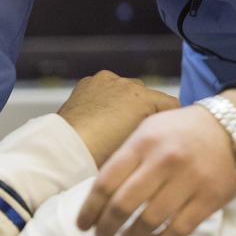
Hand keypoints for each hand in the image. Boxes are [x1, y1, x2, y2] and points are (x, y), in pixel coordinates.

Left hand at [56, 71, 180, 167]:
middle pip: (148, 96)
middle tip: (136, 133)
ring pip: (126, 91)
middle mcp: (126, 83)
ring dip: (124, 103)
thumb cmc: (99, 154)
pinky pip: (105, 89)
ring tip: (114, 126)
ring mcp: (105, 81)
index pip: (171, 104)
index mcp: (142, 98)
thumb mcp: (136, 147)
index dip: (169, 121)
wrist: (64, 149)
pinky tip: (99, 117)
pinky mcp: (87, 83)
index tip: (165, 132)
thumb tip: (157, 133)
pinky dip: (106, 99)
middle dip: (145, 111)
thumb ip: (152, 134)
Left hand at [76, 90, 235, 235]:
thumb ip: (125, 156)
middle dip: (106, 227)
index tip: (82, 224)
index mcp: (143, 143)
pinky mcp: (210, 198)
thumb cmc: (182, 131)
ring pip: (150, 220)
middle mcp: (164, 161)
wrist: (235, 127)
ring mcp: (189, 181)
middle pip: (124, 204)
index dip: (90, 208)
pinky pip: (179, 229)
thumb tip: (98, 192)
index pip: (106, 182)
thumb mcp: (148, 130)